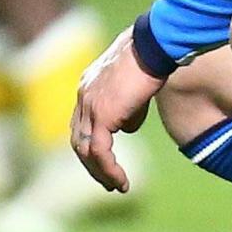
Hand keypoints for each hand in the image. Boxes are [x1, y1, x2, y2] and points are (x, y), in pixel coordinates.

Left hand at [68, 27, 159, 190]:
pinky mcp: (102, 115)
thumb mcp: (133, 85)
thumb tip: (126, 128)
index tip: (104, 162)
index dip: (90, 146)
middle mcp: (83, 97)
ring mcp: (90, 106)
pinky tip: (122, 181)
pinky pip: (99, 151)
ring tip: (116, 186)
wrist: (153, 45)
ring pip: (86, 150)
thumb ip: (127, 107)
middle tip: (107, 181)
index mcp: (87, 87)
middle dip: (91, 165)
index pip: (80, 125)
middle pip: (77, 140)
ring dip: (100, 173)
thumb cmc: (151, 56)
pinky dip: (109, 170)